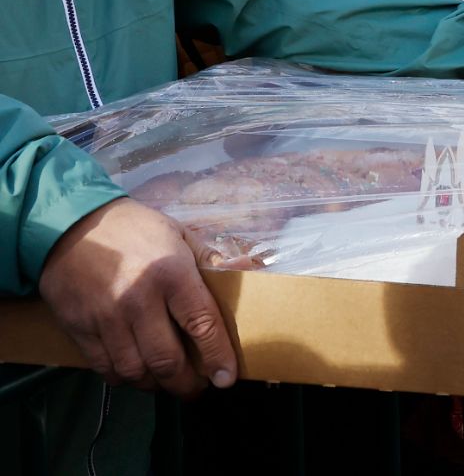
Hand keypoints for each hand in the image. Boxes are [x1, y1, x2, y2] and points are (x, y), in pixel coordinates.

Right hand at [38, 198, 238, 396]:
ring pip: (134, 371)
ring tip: (168, 382)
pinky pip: (104, 368)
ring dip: (156, 385)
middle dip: (186, 384)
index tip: (226, 379)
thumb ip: (210, 260)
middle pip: (166, 360)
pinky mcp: (79, 329)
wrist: (67, 225)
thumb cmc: (132, 229)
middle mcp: (138, 301)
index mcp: (171, 274)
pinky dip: (124, 378)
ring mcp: (106, 318)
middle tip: (197, 388)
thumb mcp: (177, 234)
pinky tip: (137, 373)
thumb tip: (247, 270)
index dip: (217, 357)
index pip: (202, 324)